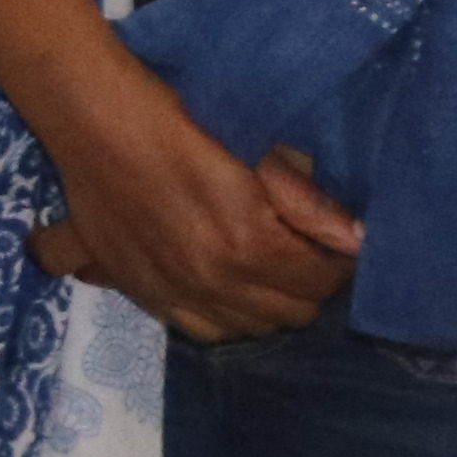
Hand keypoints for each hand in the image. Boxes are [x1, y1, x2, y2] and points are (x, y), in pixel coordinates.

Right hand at [18, 68, 364, 342]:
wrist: (98, 126)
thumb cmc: (183, 125)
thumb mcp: (256, 155)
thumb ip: (308, 205)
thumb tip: (357, 241)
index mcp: (250, 244)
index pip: (323, 279)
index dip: (338, 261)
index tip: (335, 242)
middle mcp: (215, 281)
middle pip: (293, 312)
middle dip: (309, 285)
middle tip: (305, 253)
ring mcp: (177, 292)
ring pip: (251, 327)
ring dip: (269, 303)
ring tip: (268, 271)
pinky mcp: (144, 293)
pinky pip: (203, 330)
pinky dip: (226, 316)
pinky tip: (227, 289)